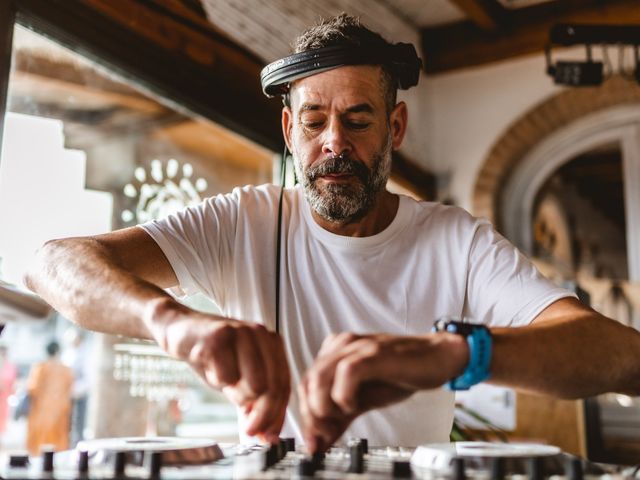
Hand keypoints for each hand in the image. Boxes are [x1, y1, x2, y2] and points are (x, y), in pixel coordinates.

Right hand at [145, 298, 289, 442]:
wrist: (180, 330)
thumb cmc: (212, 355)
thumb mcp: (238, 379)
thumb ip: (253, 403)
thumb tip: (264, 435)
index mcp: (271, 342)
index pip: (283, 384)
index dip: (277, 414)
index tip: (268, 436)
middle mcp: (260, 333)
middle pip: (273, 387)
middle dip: (262, 416)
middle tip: (250, 431)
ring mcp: (241, 332)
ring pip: (254, 384)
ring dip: (236, 394)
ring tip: (222, 380)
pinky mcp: (219, 337)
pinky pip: (226, 377)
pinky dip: (216, 380)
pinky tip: (209, 367)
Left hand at [299, 331, 467, 451]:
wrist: (437, 357)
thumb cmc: (401, 374)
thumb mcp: (364, 400)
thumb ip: (340, 418)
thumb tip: (319, 443)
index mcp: (334, 352)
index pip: (304, 384)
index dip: (306, 415)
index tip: (315, 439)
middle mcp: (340, 345)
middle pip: (307, 383)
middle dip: (313, 416)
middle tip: (327, 435)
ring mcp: (356, 347)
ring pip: (319, 377)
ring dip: (325, 407)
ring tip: (343, 417)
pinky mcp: (373, 353)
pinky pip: (346, 374)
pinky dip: (344, 396)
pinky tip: (356, 405)